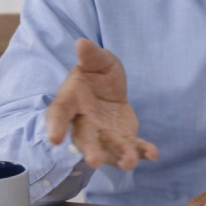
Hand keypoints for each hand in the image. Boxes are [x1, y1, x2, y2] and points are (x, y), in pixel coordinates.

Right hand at [45, 38, 157, 170]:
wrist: (110, 89)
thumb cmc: (97, 73)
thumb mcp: (97, 61)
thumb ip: (90, 56)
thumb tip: (82, 43)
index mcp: (71, 100)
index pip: (59, 113)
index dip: (55, 125)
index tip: (54, 138)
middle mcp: (84, 122)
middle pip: (84, 138)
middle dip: (90, 150)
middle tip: (94, 162)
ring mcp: (103, 134)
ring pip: (108, 148)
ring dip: (119, 155)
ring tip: (130, 162)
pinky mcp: (123, 138)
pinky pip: (131, 147)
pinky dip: (141, 151)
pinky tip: (152, 154)